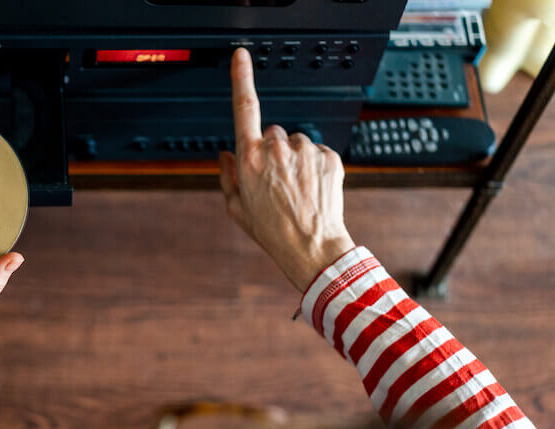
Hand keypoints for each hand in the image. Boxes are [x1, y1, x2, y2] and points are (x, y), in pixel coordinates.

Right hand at [219, 48, 354, 292]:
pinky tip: (312, 189)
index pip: (244, 108)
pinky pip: (317, 152)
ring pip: (296, 143)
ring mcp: (305, 150)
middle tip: (275, 182)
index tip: (241, 57)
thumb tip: (226, 155)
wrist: (311, 246)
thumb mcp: (236, 208)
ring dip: (295, 160)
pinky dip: (315, 166)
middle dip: (272, 151)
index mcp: (250, 159)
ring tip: (296, 190)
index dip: (241, 78)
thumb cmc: (272, 231)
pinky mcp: (328, 155)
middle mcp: (277, 148)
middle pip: (272, 134)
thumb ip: (227, 177)